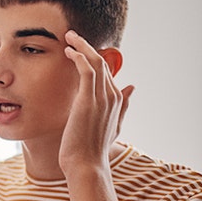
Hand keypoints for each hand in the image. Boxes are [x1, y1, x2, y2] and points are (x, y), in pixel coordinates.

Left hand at [60, 30, 133, 174]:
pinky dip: (79, 56)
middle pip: (103, 62)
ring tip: (69, 37)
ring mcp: (102, 97)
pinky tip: (69, 51)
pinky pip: (86, 69)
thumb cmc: (93, 150)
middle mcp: (112, 96)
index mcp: (117, 101)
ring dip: (82, 45)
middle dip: (87, 46)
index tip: (80, 49)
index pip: (108, 71)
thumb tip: (132, 87)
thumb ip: (123, 106)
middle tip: (73, 36)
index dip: (94, 57)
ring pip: (95, 61)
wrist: (86, 165)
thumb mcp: (113, 126)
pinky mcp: (88, 99)